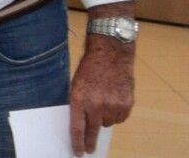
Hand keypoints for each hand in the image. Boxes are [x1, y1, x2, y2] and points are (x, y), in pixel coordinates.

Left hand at [70, 36, 134, 155]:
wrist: (110, 55)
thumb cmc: (89, 68)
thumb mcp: (76, 85)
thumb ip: (78, 104)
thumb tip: (81, 124)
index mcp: (79, 99)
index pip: (77, 128)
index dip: (77, 143)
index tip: (78, 153)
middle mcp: (96, 105)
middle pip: (93, 131)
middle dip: (90, 142)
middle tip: (90, 150)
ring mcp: (113, 105)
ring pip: (107, 124)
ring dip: (104, 118)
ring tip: (103, 102)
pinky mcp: (126, 104)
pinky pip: (120, 118)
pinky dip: (116, 114)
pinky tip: (113, 101)